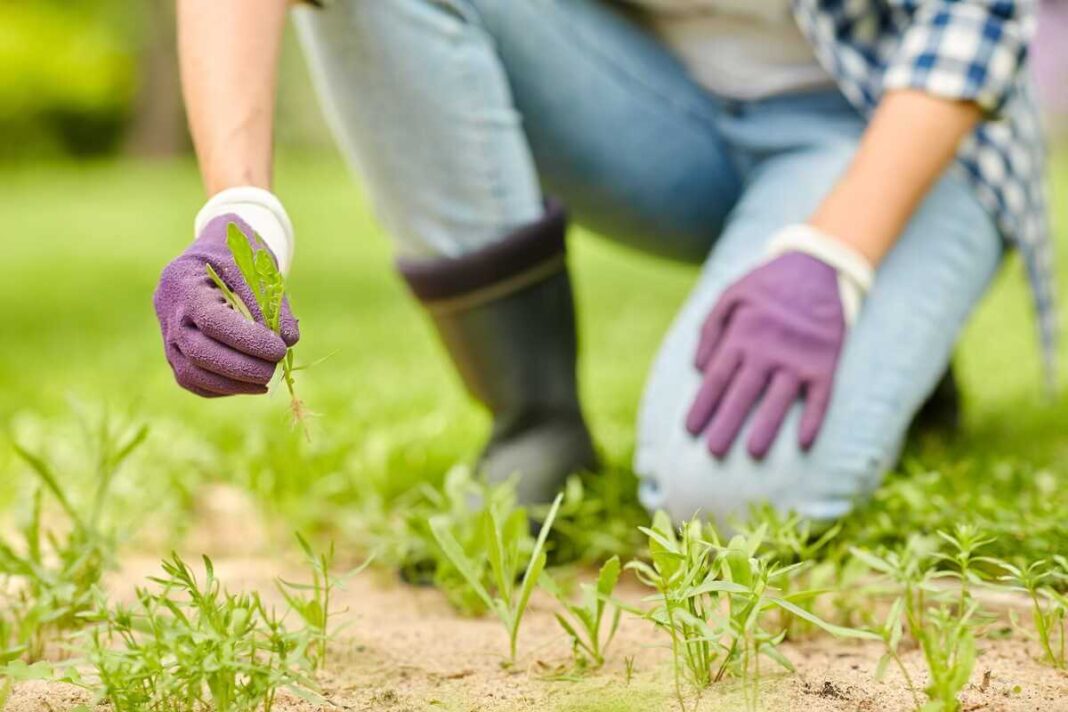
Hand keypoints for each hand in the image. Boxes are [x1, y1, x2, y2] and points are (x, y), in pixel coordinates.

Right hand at [153, 214, 298, 396]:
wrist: (212, 252)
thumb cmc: (238, 255)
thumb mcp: (257, 267)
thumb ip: (272, 304)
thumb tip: (289, 341)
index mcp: (184, 281)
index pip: (212, 321)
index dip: (247, 341)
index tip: (279, 349)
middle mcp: (168, 310)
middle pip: (198, 352)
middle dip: (240, 367)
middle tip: (274, 369)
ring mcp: (166, 333)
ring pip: (190, 372)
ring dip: (232, 383)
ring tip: (266, 380)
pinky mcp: (173, 351)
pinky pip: (191, 379)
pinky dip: (221, 387)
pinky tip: (250, 384)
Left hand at [685, 228, 872, 458]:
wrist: (818, 265)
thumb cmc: (767, 285)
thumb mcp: (729, 295)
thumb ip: (709, 329)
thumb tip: (697, 368)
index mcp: (741, 335)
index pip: (716, 378)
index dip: (702, 405)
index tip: (690, 430)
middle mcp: (768, 349)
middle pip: (742, 393)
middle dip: (726, 424)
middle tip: (713, 452)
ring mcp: (798, 357)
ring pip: (779, 399)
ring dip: (766, 427)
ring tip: (753, 453)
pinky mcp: (825, 362)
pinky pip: (820, 396)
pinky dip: (813, 418)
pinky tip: (804, 442)